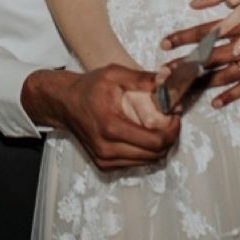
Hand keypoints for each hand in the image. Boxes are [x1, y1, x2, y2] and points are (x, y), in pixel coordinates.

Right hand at [22, 66, 178, 171]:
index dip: (172, 130)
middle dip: (170, 137)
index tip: (175, 115)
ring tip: (159, 126)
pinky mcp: (104, 165)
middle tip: (171, 119)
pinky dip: (146, 151)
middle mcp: (107, 148)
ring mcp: (105, 159)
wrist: (64, 103)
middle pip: (156, 154)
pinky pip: (136, 163)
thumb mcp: (115, 74)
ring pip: (148, 161)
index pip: (156, 141)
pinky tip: (144, 134)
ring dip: (160, 146)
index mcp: (111, 126)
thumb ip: (143, 78)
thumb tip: (168, 80)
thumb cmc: (89, 87)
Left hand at [158, 0, 239, 109]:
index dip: (184, 37)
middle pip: (213, 55)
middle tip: (165, 72)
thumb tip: (195, 0)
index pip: (207, 30)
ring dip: (207, 81)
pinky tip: (217, 101)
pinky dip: (235, 93)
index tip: (164, 43)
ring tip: (184, 89)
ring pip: (231, 72)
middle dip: (188, 64)